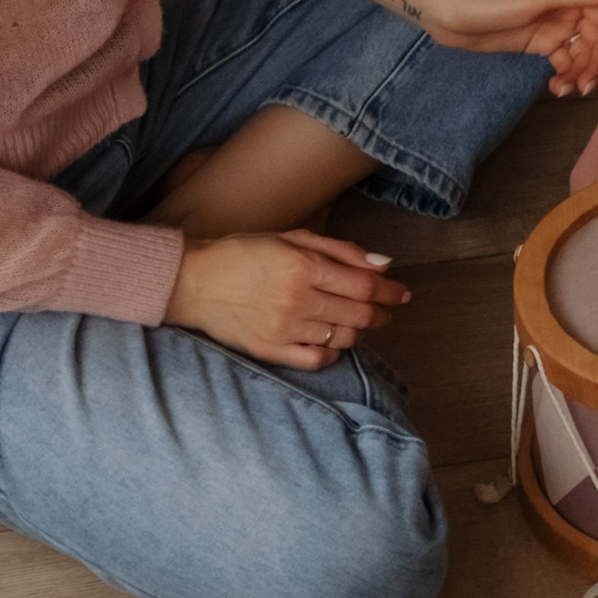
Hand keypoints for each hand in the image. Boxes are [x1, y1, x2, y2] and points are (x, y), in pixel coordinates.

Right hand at [164, 228, 407, 368]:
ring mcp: (284, 329)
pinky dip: (333, 352)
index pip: (365, 286)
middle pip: (359, 314)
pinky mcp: (271, 351)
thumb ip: (340, 251)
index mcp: (303, 267)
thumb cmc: (245, 253)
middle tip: (387, 310)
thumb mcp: (292, 238)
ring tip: (357, 321)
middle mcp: (297, 300)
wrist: (194, 282)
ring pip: (342, 337)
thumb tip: (383, 264)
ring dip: (359, 330)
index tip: (402, 293)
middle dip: (381, 313)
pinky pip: (317, 359)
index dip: (390, 291)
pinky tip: (332, 340)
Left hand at [448, 0, 597, 91]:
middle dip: (595, 65)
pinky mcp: (536, 44)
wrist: (450, 12)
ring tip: (566, 90)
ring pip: (580, 54)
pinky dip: (564, 76)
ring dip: (580, 74)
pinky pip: (562, 62)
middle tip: (584, 87)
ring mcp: (550, 29)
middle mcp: (565, 11)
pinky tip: (555, 87)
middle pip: (596, 41)